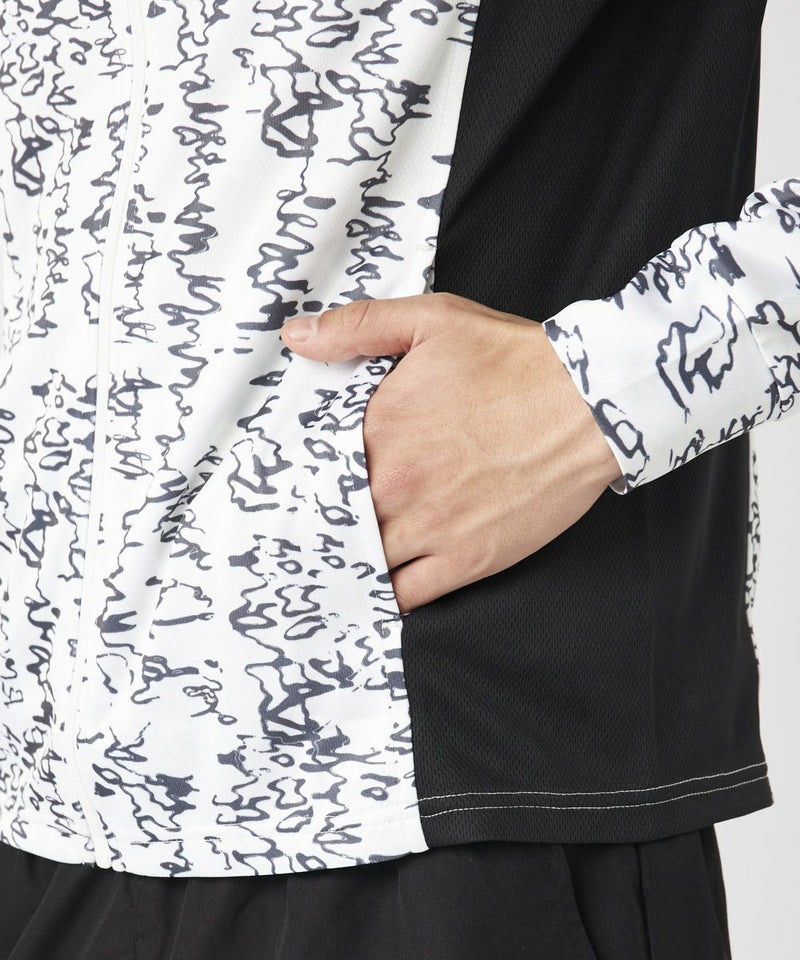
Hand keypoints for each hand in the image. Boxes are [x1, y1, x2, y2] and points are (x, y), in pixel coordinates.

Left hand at [280, 292, 622, 613]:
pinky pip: (406, 595)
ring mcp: (430, 527)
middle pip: (335, 518)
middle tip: (309, 528)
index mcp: (378, 429)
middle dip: (324, 521)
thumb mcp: (432, 321)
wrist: (591, 403)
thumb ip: (357, 327)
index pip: (317, 467)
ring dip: (350, 559)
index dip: (309, 476)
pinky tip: (380, 585)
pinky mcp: (468, 560)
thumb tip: (296, 338)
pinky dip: (387, 594)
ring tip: (339, 558)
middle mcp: (395, 484)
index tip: (302, 482)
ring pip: (364, 560)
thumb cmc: (515, 362)